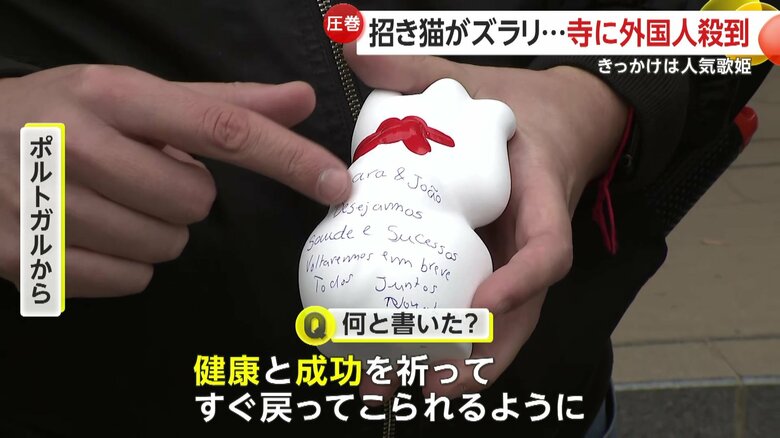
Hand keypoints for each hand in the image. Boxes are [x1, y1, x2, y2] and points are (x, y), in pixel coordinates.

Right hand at [0, 65, 351, 296]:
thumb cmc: (66, 115)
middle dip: (183, 198)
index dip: (288, 158)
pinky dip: (124, 265)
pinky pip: (124, 281)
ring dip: (154, 231)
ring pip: (162, 247)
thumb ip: (223, 103)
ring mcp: (39, 200)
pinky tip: (93, 232)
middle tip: (142, 178)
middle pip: (194, 204)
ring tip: (114, 201)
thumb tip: (302, 99)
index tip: (337, 183)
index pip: (222, 129)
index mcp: (112, 95)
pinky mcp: (21, 253)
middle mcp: (73, 141)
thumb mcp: (134, 96)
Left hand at [344, 44, 627, 398]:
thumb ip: (418, 68)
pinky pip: (479, 309)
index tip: (481, 305)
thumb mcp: (473, 83)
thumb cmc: (517, 108)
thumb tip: (354, 45)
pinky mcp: (495, 265)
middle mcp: (531, 238)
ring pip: (503, 324)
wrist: (557, 122)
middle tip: (433, 381)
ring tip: (408, 389)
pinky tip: (409, 361)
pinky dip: (451, 340)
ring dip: (463, 363)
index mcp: (538, 194)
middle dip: (482, 352)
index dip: (520, 282)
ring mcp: (515, 257)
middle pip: (523, 312)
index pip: (546, 249)